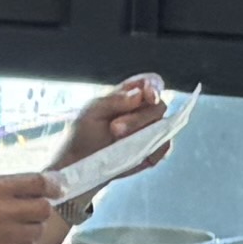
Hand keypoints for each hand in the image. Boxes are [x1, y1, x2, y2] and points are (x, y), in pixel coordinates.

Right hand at [0, 171, 71, 243]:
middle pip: (43, 209)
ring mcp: (2, 235)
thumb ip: (4, 187)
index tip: (57, 188)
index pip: (37, 183)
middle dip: (41, 209)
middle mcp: (3, 211)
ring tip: (19, 227)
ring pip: (38, 231)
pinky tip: (11, 241)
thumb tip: (36, 187)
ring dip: (33, 228)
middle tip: (31, 210)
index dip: (53, 184)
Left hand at [57, 76, 172, 174]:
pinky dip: (152, 151)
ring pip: (163, 128)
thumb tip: (138, 94)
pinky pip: (163, 148)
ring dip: (144, 136)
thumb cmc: (83, 132)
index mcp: (130, 93)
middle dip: (138, 118)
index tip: (150, 97)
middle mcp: (144, 109)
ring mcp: (151, 130)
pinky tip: (134, 154)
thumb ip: (115, 100)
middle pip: (159, 106)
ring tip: (118, 143)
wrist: (79, 162)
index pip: (151, 81)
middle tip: (115, 129)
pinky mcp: (153, 150)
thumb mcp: (91, 112)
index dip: (155, 87)